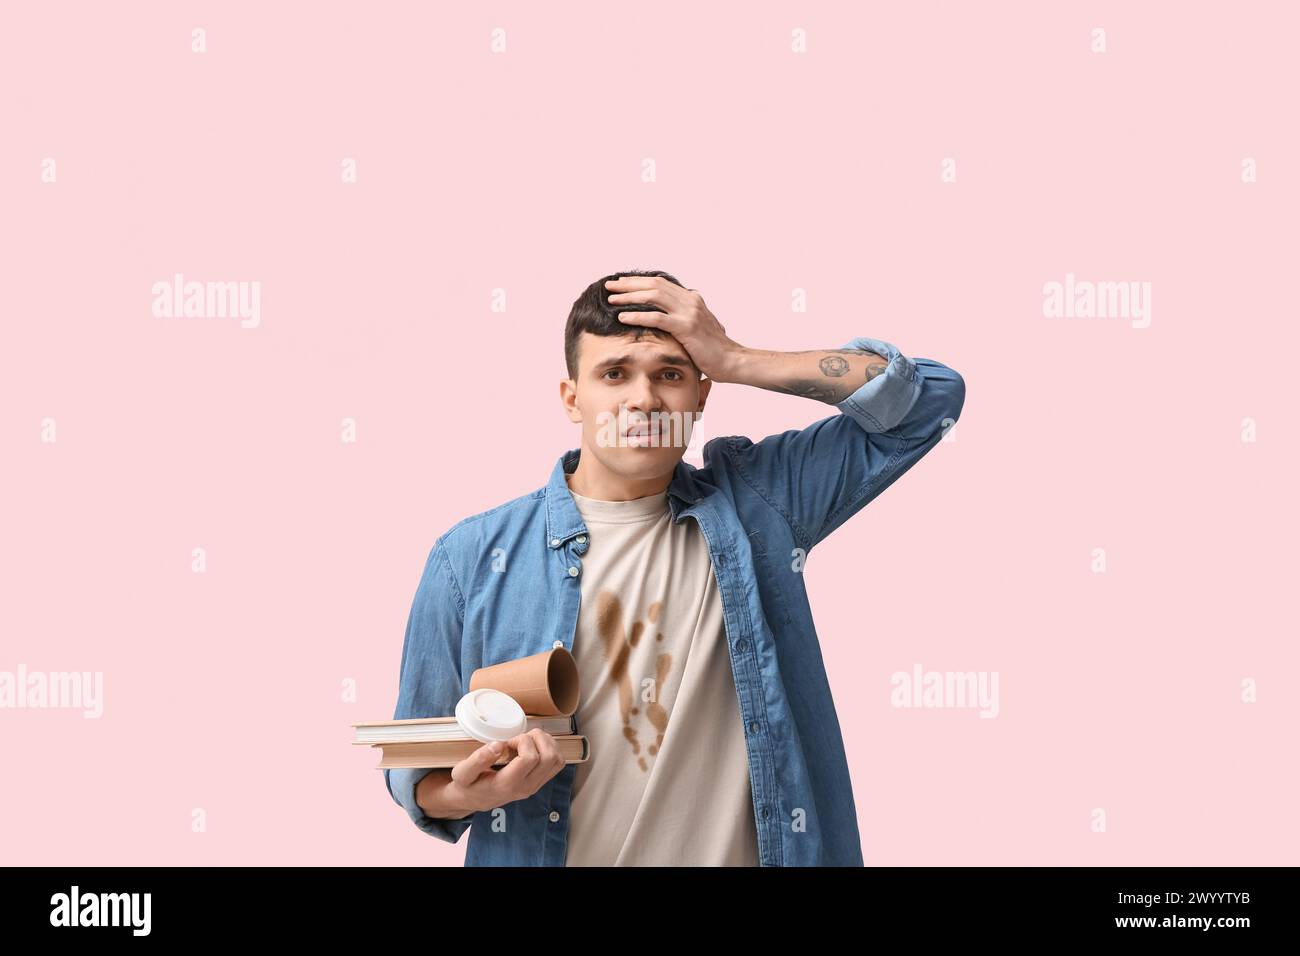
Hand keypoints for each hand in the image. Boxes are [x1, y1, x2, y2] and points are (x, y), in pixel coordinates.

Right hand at [443, 729, 566, 814]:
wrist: (474, 799)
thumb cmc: (468, 784)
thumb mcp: (463, 772)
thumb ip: (478, 759)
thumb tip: (499, 745)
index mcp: (507, 784)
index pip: (530, 758)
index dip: (522, 742)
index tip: (509, 742)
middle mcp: (526, 787)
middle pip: (549, 758)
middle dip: (537, 739)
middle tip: (520, 738)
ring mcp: (536, 785)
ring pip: (556, 760)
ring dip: (546, 743)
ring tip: (528, 741)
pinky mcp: (540, 782)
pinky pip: (557, 763)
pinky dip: (551, 749)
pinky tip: (534, 746)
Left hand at [605, 276, 745, 381]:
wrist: (732, 361)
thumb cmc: (714, 350)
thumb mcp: (699, 328)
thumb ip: (685, 319)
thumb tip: (672, 318)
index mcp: (692, 299)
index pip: (661, 283)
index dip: (639, 281)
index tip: (621, 283)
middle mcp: (690, 301)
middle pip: (654, 285)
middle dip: (629, 284)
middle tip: (609, 285)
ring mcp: (689, 313)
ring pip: (653, 297)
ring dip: (629, 296)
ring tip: (612, 299)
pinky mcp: (686, 327)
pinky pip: (657, 318)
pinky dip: (638, 315)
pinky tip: (623, 317)